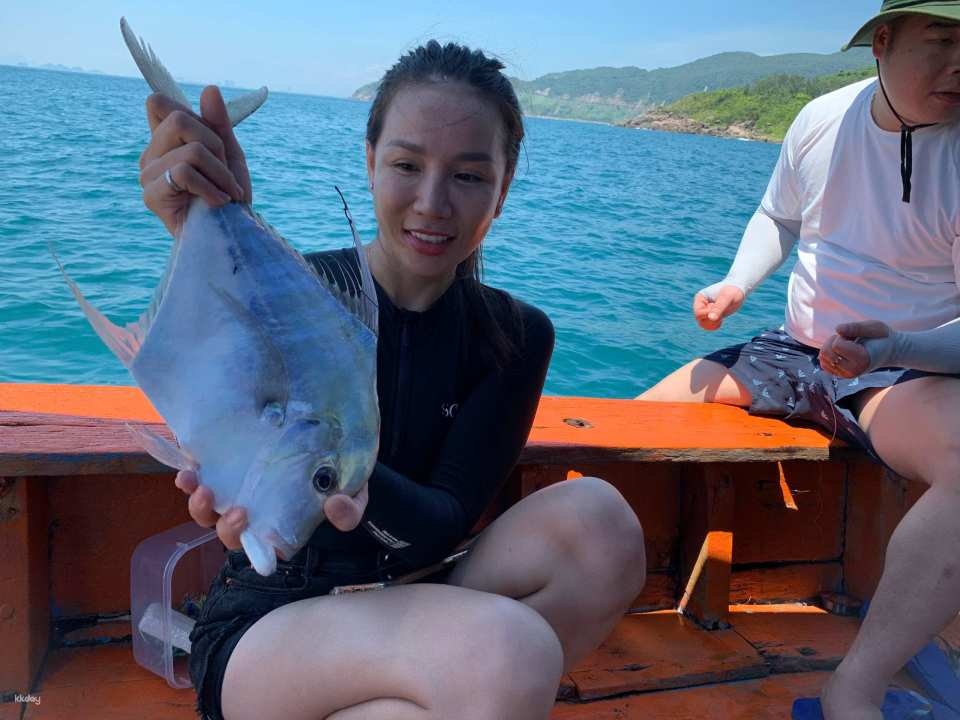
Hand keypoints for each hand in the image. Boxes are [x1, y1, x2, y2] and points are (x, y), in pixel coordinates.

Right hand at [139, 86, 250, 236]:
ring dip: (220, 173)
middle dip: (215, 145)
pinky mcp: (151, 195)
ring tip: (226, 193)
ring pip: (191, 149)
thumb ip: (218, 123)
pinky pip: (185, 172)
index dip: (191, 116)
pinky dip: (212, 188)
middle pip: (179, 118)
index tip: (216, 146)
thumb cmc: (229, 196)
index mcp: (164, 141)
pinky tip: (219, 203)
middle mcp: (150, 154)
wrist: (233, 234)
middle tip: (226, 174)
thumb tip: (210, 89)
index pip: (158, 103)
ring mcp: (147, 174)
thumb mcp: (230, 155)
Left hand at [174, 471, 369, 551]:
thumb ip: (349, 511)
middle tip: (236, 510)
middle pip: (227, 532)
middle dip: (224, 525)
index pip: (257, 547)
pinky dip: (192, 474)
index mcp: (280, 530)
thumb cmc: (342, 482)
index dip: (244, 539)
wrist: (336, 449)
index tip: (245, 520)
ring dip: (197, 501)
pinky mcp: (230, 469)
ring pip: (208, 510)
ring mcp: (239, 494)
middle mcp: (254, 517)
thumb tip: (334, 507)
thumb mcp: (354, 497)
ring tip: (196, 482)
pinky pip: (204, 477)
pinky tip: (189, 460)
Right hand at [693, 285, 744, 330]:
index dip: (709, 314)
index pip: (698, 313)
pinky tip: (722, 319)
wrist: (738, 290)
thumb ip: (718, 307)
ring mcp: (704, 310)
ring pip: (703, 324)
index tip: (719, 307)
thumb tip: (711, 318)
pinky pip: (707, 325)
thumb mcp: (727, 298)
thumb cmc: (732, 291)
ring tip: (722, 316)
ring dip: (713, 323)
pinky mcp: (710, 315)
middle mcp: (700, 304)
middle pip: (700, 320)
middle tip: (722, 312)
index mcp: (700, 298)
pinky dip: (714, 325)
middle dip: (712, 319)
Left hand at [818, 320, 889, 377]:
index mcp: (862, 360)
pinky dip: (829, 354)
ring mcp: (846, 375)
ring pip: (822, 358)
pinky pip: (823, 363)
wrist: (890, 351)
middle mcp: (853, 371)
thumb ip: (855, 327)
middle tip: (850, 341)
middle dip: (834, 341)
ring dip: (831, 347)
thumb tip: (837, 329)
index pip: (836, 346)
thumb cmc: (882, 337)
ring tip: (848, 346)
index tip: (856, 338)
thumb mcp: (874, 327)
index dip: (843, 337)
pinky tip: (843, 352)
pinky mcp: (841, 375)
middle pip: (826, 353)